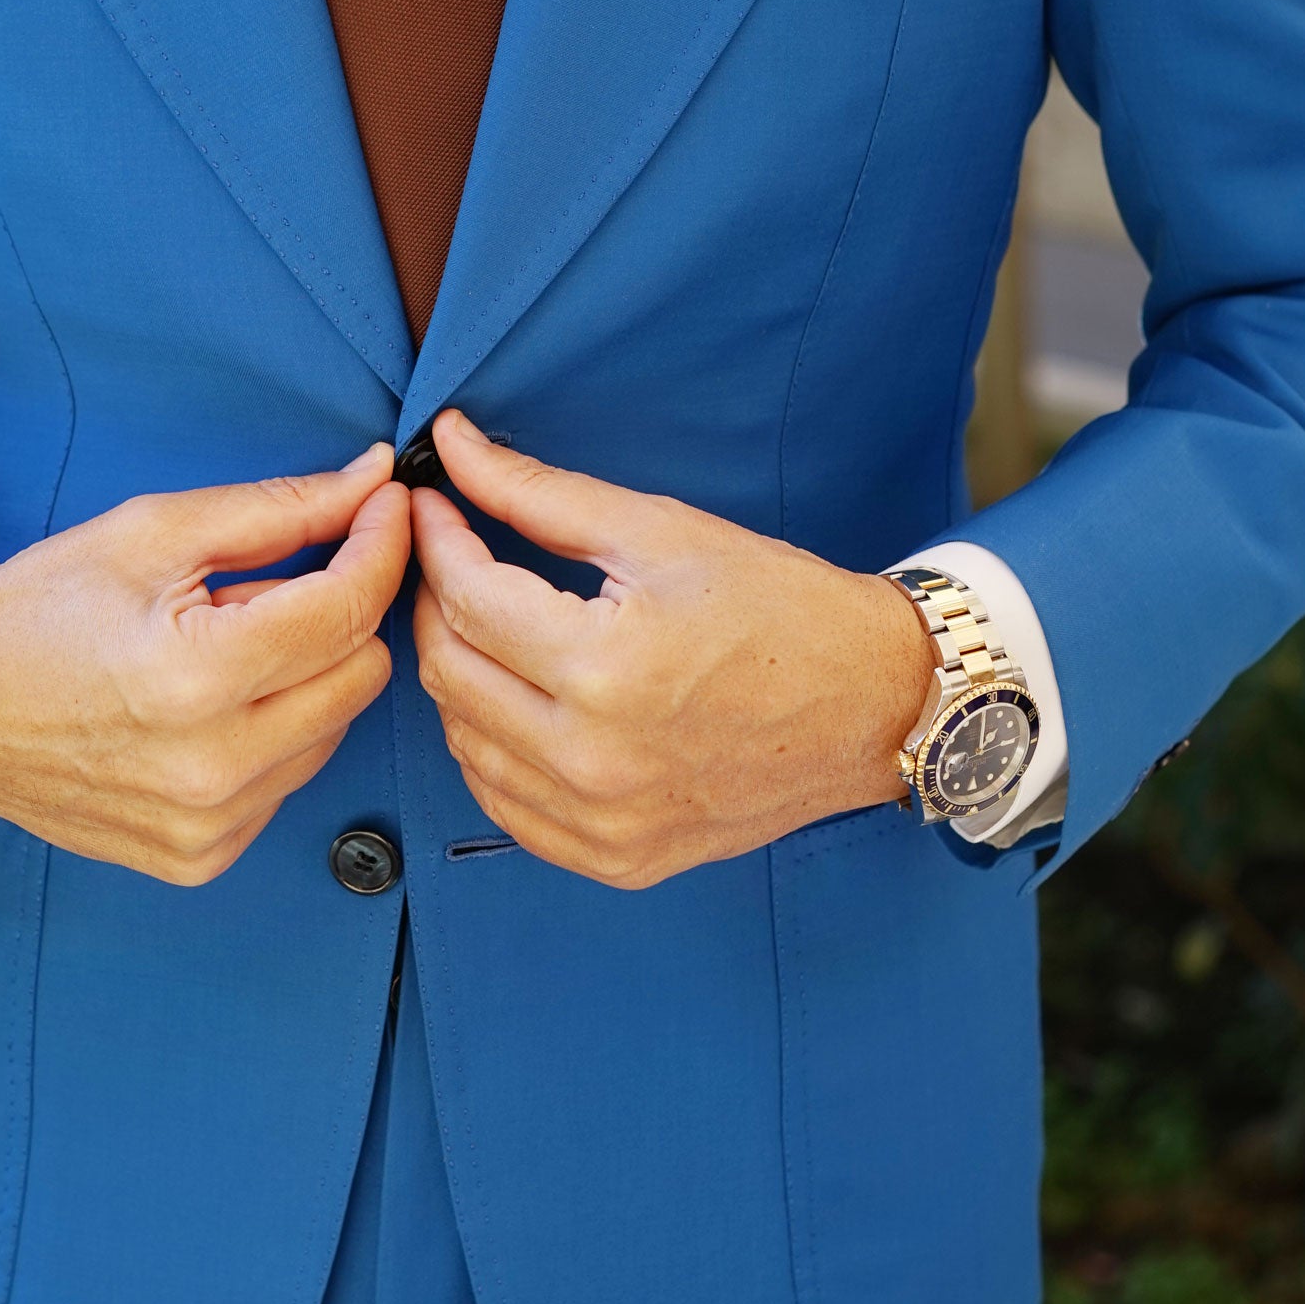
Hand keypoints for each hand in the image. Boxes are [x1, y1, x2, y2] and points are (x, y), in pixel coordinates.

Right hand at [0, 448, 408, 883]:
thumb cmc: (39, 608)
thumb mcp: (152, 532)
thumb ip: (276, 510)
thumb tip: (371, 482)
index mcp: (197, 675)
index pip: (349, 607)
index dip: (381, 544)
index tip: (384, 507)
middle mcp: (213, 766)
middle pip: (361, 672)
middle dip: (340, 611)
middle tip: (275, 581)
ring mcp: (209, 825)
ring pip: (335, 729)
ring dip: (306, 677)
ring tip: (222, 649)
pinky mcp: (201, 857)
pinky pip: (290, 781)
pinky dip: (272, 734)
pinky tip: (208, 708)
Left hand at [411, 413, 934, 887]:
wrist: (873, 704)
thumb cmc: (780, 608)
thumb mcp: (660, 532)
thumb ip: (540, 494)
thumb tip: (450, 445)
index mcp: (607, 669)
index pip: (468, 600)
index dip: (437, 542)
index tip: (431, 508)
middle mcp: (595, 759)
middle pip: (450, 675)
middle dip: (434, 605)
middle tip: (453, 561)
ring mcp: (603, 821)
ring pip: (465, 746)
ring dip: (460, 677)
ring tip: (490, 628)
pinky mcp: (616, 858)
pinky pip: (506, 807)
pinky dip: (493, 751)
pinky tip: (517, 704)